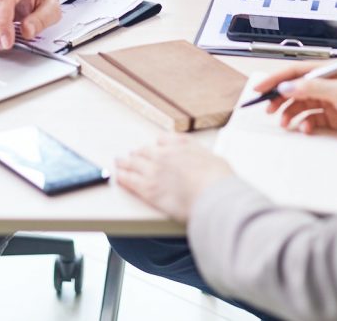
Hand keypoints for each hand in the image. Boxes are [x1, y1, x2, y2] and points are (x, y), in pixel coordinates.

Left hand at [115, 134, 233, 221]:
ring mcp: (154, 172)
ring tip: (119, 163)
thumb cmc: (217, 179)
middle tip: (131, 155)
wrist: (211, 193)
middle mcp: (164, 157)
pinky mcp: (148, 190)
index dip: (157, 145)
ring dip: (125, 163)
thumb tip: (191, 150)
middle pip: (144, 152)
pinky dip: (123, 177)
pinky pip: (129, 181)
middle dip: (137, 153)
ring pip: (133, 164)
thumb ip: (197, 151)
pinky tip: (119, 177)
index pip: (163, 141)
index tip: (154, 147)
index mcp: (180, 147)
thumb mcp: (212, 156)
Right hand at [256, 63, 336, 145]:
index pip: (296, 72)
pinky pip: (313, 119)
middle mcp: (330, 84)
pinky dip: (306, 124)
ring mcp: (333, 102)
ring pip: (303, 105)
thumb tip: (286, 87)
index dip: (276, 79)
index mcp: (330, 71)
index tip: (260, 88)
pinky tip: (305, 130)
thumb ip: (311, 88)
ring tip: (286, 124)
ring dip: (291, 114)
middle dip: (280, 99)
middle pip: (296, 89)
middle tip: (268, 110)